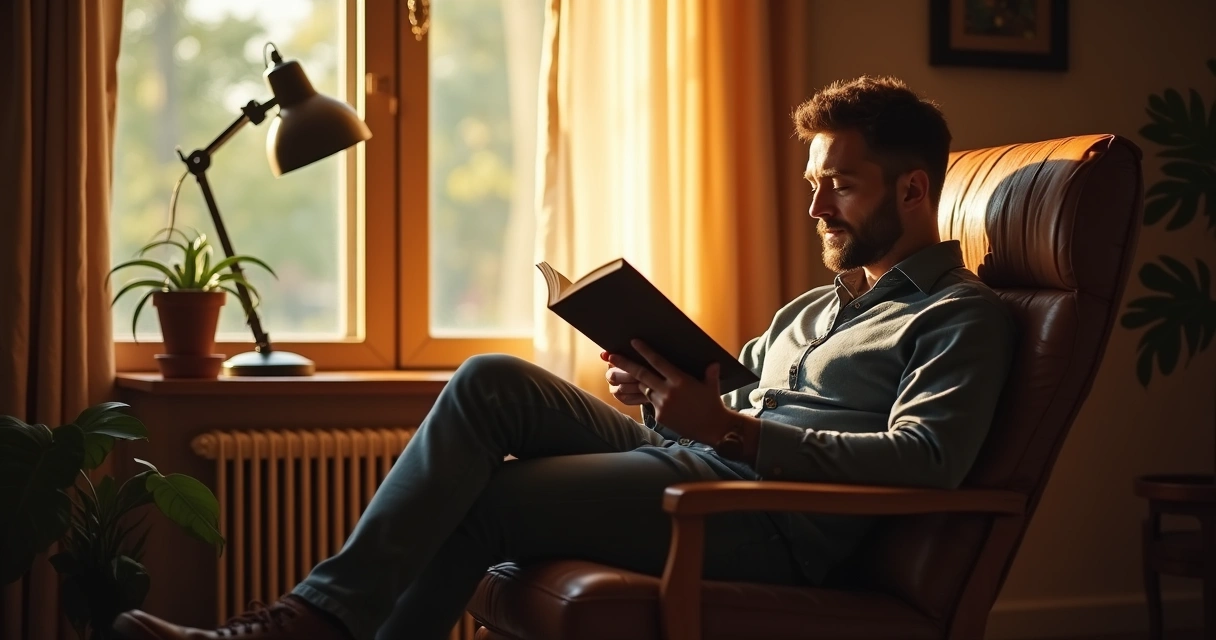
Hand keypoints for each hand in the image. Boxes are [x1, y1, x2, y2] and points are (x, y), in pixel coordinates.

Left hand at [606, 340, 731, 442]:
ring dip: (642, 383)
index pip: (658, 362)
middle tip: (611, 356)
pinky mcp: (660, 416)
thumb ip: (710, 373)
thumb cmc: (713, 404)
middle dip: (625, 364)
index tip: (633, 342)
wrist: (712, 429)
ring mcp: (662, 405)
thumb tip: (714, 363)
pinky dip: (655, 399)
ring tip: (643, 379)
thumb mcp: (711, 386)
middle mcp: (668, 391)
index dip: (644, 351)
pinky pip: (652, 404)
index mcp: (680, 380)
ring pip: (645, 389)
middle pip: (641, 374)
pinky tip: (666, 402)